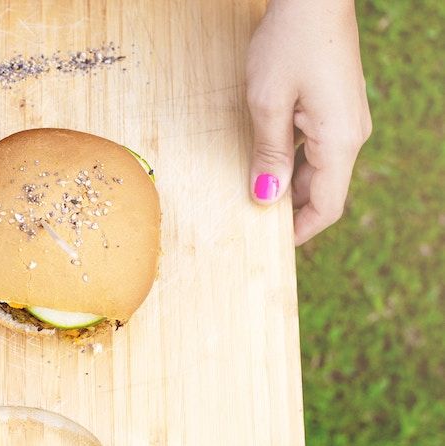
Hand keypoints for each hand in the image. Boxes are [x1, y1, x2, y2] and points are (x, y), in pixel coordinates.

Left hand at [246, 0, 371, 244]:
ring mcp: (345, 119)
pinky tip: (266, 158)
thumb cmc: (290, 43)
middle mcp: (350, 134)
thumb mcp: (268, 103)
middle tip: (252, 221)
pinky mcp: (335, 105)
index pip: (327, 206)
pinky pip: (316, 145)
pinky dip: (293, 159)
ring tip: (253, 192)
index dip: (300, 231)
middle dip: (290, 209)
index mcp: (339, 141)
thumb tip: (266, 196)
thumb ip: (269, 154)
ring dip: (289, 183)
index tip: (272, 245)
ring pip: (319, 168)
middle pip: (323, 189)